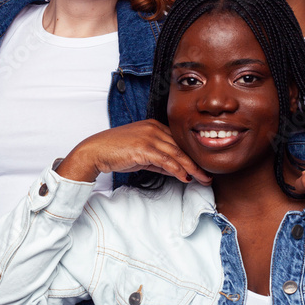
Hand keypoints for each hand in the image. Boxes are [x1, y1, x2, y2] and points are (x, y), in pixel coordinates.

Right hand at [56, 120, 211, 185]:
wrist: (96, 151)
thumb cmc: (116, 152)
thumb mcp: (141, 155)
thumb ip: (159, 160)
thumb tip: (176, 171)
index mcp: (154, 125)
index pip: (178, 141)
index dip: (191, 154)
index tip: (202, 166)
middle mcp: (154, 128)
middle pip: (181, 147)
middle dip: (196, 162)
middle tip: (208, 174)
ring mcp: (149, 136)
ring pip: (177, 154)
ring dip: (192, 168)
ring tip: (202, 179)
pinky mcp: (144, 148)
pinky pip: (167, 160)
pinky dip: (178, 170)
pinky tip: (185, 178)